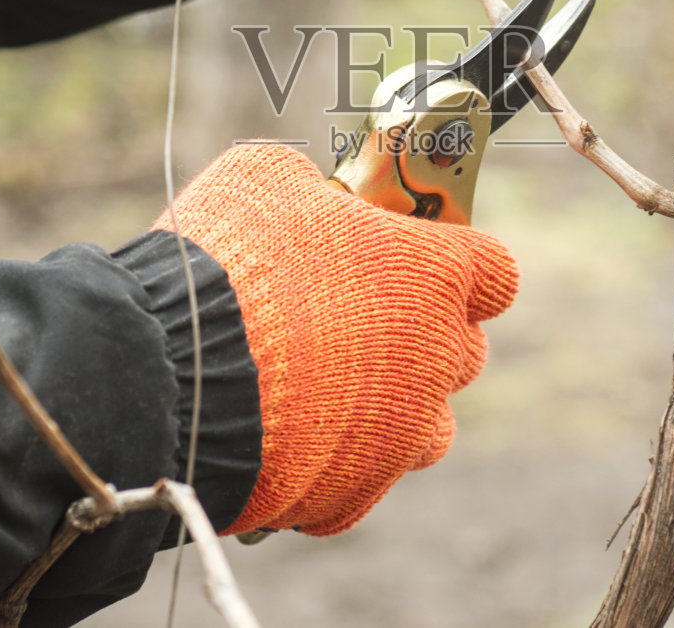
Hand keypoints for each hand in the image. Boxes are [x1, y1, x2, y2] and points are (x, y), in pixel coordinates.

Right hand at [153, 144, 517, 535]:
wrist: (179, 374)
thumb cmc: (231, 262)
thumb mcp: (266, 181)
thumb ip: (311, 187)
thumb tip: (308, 191)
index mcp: (434, 277)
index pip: (494, 272)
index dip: (460, 265)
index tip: (424, 261)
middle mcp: (435, 360)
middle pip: (464, 352)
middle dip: (423, 337)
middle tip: (359, 322)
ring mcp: (401, 433)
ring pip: (427, 427)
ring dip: (393, 408)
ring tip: (329, 392)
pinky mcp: (355, 492)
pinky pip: (362, 480)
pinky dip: (334, 462)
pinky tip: (289, 438)